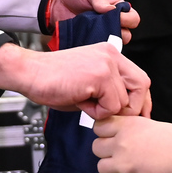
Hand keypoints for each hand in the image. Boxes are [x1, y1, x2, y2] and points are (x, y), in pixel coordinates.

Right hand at [0, 42, 151, 119]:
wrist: (29, 73)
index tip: (135, 116)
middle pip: (142, 85)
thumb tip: (127, 111)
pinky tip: (80, 100)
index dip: (140, 100)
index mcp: (110, 54)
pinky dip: (96, 112)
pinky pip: (111, 106)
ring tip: (85, 101)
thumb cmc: (53, 80)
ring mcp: (106, 63)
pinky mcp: (99, 75)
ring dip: (106, 111)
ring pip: (125, 101)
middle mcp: (111, 55)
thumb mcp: (88, 83)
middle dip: (132, 108)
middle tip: (114, 118)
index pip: (139, 79)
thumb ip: (109, 90)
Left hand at [49, 0, 139, 43]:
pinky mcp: (89, 41)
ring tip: (94, 33)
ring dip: (105, 41)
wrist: (56, 2)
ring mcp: (101, 33)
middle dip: (118, 33)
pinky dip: (94, 48)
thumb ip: (101, 0)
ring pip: (112, 45)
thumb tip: (111, 10)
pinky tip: (86, 40)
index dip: (128, 19)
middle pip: (126, 36)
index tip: (116, 17)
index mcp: (117, 9)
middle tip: (104, 27)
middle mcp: (112, 23)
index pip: (133, 18)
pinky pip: (96, 49)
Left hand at [92, 115, 171, 172]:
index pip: (98, 126)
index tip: (110, 136)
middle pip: (96, 147)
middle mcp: (122, 142)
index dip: (104, 132)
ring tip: (127, 166)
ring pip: (101, 166)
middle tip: (119, 153)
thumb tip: (119, 133)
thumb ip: (131, 129)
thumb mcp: (151, 125)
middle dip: (105, 151)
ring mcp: (124, 162)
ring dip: (112, 167)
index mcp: (128, 125)